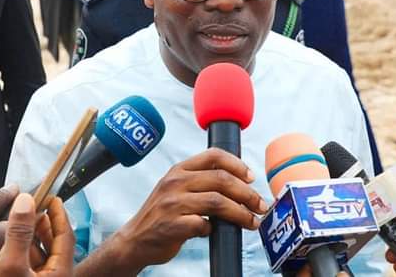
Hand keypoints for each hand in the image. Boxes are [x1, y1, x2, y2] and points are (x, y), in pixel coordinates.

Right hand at [0, 194, 74, 275]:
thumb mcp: (11, 266)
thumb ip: (19, 234)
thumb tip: (25, 202)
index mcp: (59, 272)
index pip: (65, 234)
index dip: (59, 213)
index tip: (52, 198)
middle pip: (49, 245)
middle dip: (35, 227)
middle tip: (28, 211)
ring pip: (31, 258)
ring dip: (17, 245)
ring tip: (5, 236)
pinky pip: (18, 272)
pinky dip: (6, 262)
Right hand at [108, 148, 267, 272]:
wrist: (134, 240)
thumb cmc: (161, 215)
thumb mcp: (175, 188)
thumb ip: (199, 181)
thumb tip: (238, 182)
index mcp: (178, 169)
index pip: (214, 155)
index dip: (237, 164)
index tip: (251, 177)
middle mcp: (175, 182)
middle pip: (222, 179)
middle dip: (247, 193)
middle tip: (260, 205)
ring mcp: (172, 204)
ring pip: (218, 202)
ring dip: (240, 213)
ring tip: (252, 221)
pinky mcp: (172, 226)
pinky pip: (204, 224)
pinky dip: (215, 228)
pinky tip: (216, 231)